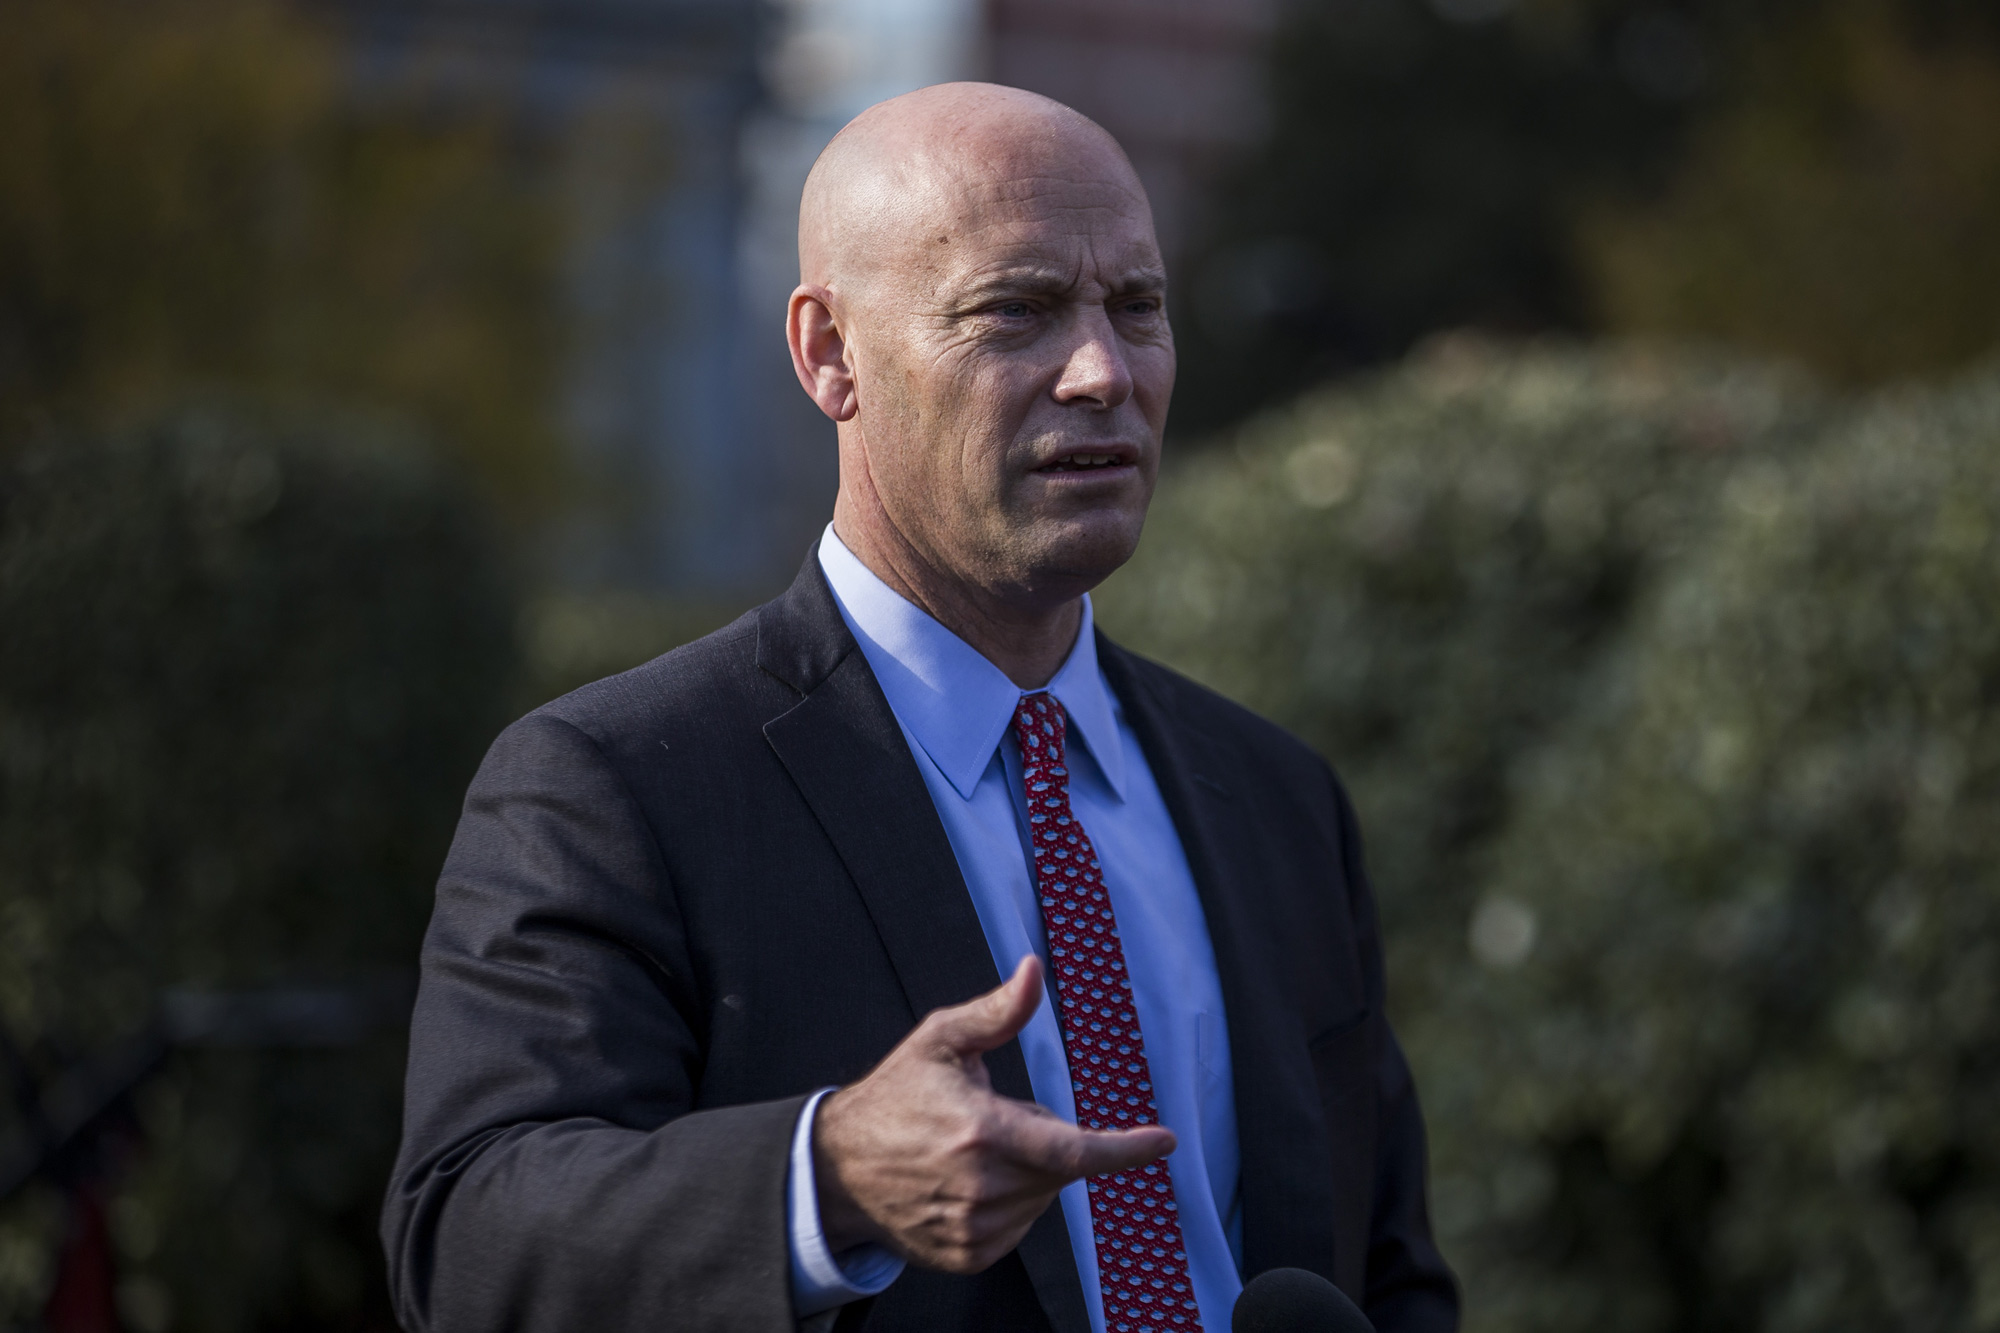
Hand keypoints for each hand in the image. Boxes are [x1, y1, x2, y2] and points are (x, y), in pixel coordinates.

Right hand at [812, 955, 1175, 1272]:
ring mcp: (972, 1229)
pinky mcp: (965, 1256)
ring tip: (970, 1154)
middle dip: (1042, 1140)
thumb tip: (1035, 971)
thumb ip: (998, 1012)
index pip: (1072, 1150)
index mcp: (981, 1132)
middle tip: (993, 1121)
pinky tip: (966, 1184)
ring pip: (1040, 1200)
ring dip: (1026, 1175)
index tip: (1164, 1141)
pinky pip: (1017, 1228)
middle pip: (1057, 1169)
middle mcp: (980, 1188)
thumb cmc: (895, 1097)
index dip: (1125, 1149)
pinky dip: (1006, 1204)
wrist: (839, 1168)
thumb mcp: (941, 1041)